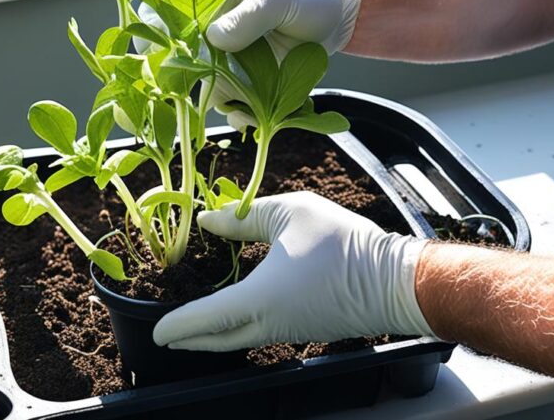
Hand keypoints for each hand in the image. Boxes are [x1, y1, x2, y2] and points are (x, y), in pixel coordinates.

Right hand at [136, 0, 361, 129]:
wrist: (336, 20)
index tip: (156, 42)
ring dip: (207, 94)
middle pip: (170, 47)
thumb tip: (215, 38)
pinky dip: (234, 112)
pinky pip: (223, 100)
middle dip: (172, 68)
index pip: (167, 1)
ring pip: (194, 80)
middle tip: (185, 82)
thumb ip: (250, 15)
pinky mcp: (235, 77)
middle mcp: (207, 21)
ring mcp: (218, 52)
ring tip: (235, 102)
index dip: (154, 22)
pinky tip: (251, 115)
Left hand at [152, 192, 432, 350]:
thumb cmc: (343, 244)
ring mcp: (288, 331)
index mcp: (259, 299)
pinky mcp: (304, 330)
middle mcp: (269, 323)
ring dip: (213, 333)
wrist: (396, 281)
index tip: (157, 332)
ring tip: (194, 323)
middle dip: (189, 339)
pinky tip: (235, 313)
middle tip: (168, 336)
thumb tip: (208, 220)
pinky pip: (260, 333)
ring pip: (239, 338)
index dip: (178, 325)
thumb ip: (244, 217)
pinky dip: (237, 328)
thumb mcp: (290, 213)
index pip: (205, 318)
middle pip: (217, 339)